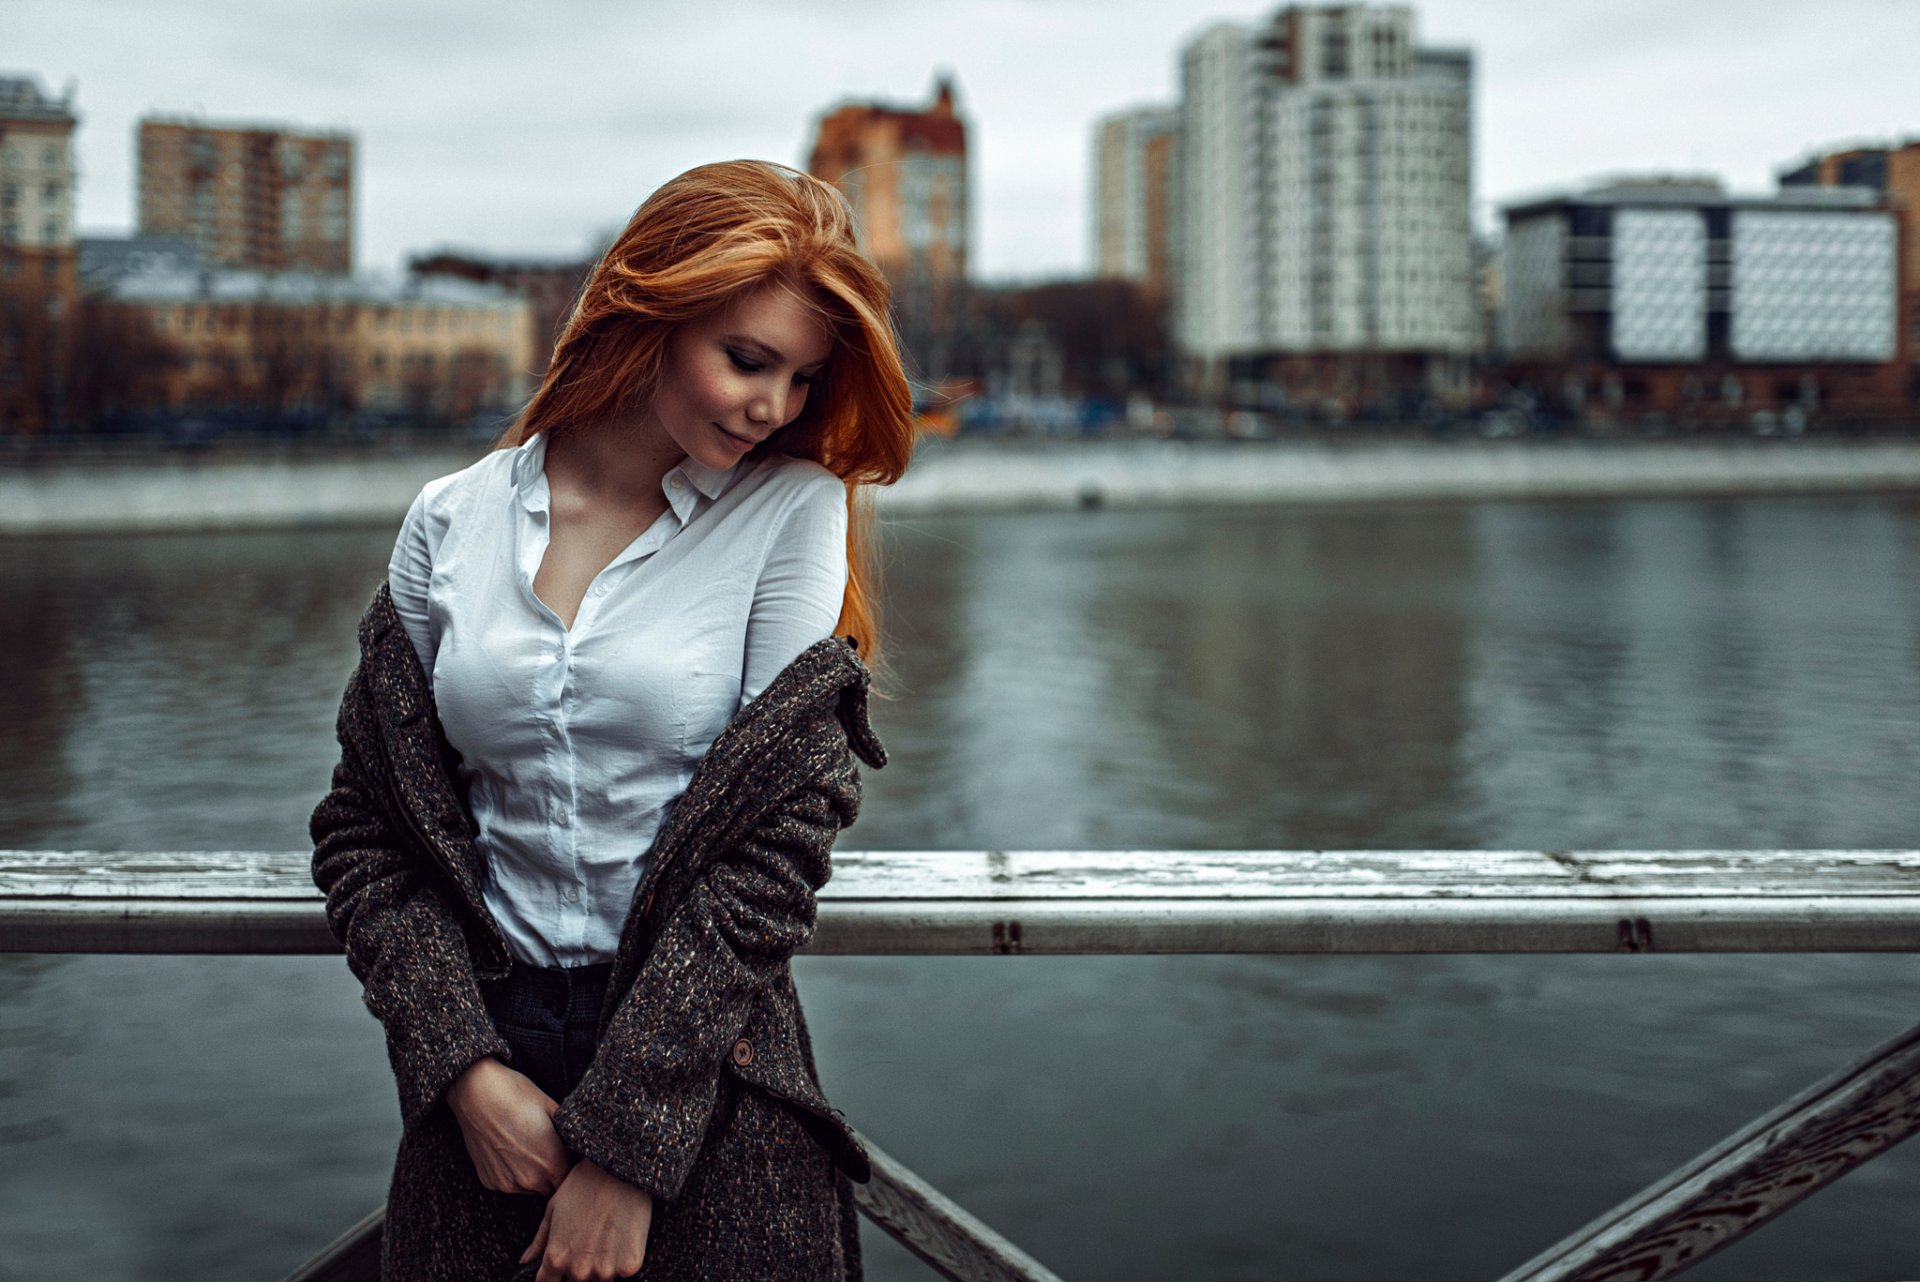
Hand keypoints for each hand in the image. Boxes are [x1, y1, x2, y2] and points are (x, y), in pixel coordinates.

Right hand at [445, 1057, 569, 1195]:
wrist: (476, 1092)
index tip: (567, 1156)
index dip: (570, 1169)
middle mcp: (529, 1181)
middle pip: (550, 1188)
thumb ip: (569, 1135)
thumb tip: (579, 1144)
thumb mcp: (552, 1109)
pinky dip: (511, 1173)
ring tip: (525, 1147)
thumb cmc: (517, 1095)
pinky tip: (508, 1150)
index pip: (570, 1181)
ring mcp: (506, 1184)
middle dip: (552, 1175)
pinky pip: (508, 1183)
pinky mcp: (488, 1181)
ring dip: (532, 1176)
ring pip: (528, 1189)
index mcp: (551, 1164)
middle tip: (546, 1149)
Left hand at [520, 1159, 654, 1281]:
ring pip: (601, 1279)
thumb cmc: (584, 1185)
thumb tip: (524, 1261)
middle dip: (578, 1268)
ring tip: (606, 1236)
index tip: (558, 1268)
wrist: (621, 1171)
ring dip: (601, 1266)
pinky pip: (624, 1271)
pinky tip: (622, 1236)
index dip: (551, 1276)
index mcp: (556, 1258)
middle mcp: (579, 1270)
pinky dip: (623, 1259)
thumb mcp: (554, 1209)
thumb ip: (539, 1241)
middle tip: (588, 1241)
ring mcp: (607, 1270)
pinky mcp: (631, 1265)